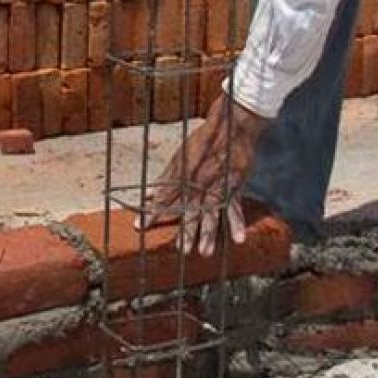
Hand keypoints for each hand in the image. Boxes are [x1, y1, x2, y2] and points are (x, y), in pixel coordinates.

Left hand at [140, 93, 269, 256]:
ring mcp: (218, 184)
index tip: (139, 226)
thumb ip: (166, 177)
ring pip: (212, 212)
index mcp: (183, 174)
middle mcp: (199, 181)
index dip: (151, 212)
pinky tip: (238, 239)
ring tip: (204, 252)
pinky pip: (236, 207)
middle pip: (190, 209)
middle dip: (185, 230)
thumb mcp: (180, 155)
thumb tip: (148, 194)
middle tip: (180, 250)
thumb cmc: (204, 139)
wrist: (232, 125)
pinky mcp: (234, 184)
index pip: (164, 196)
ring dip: (208, 233)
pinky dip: (237, 223)